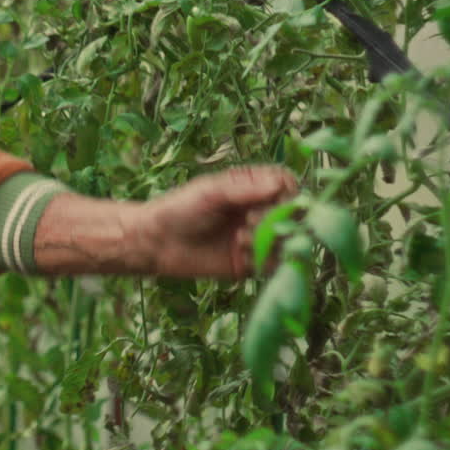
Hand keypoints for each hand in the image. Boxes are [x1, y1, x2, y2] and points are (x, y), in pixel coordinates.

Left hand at [139, 165, 297, 277]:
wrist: (157, 243)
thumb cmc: (180, 209)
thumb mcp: (210, 193)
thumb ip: (244, 189)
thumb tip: (278, 185)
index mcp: (250, 188)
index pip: (287, 185)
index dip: (287, 192)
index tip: (275, 197)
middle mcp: (258, 211)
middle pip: (293, 214)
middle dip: (277, 218)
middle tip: (250, 220)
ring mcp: (256, 238)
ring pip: (286, 240)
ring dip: (269, 240)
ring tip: (240, 239)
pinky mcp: (250, 263)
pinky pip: (272, 264)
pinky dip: (261, 260)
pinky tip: (239, 256)